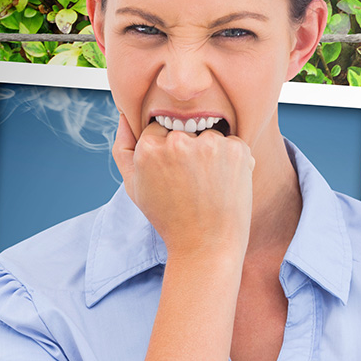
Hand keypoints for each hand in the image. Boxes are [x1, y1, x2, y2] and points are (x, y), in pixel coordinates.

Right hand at [112, 112, 253, 261]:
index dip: (168, 153)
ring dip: (211, 153)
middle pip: (184, 130)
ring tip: (209, 185)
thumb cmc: (169, 218)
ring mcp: (210, 144)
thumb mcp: (134, 186)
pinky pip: (233, 143)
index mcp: (149, 147)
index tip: (174, 175)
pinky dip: (232, 159)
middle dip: (189, 151)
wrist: (207, 245)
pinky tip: (225, 184)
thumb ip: (123, 147)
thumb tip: (124, 114)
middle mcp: (178, 141)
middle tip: (193, 184)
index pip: (158, 129)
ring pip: (209, 134)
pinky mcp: (236, 149)